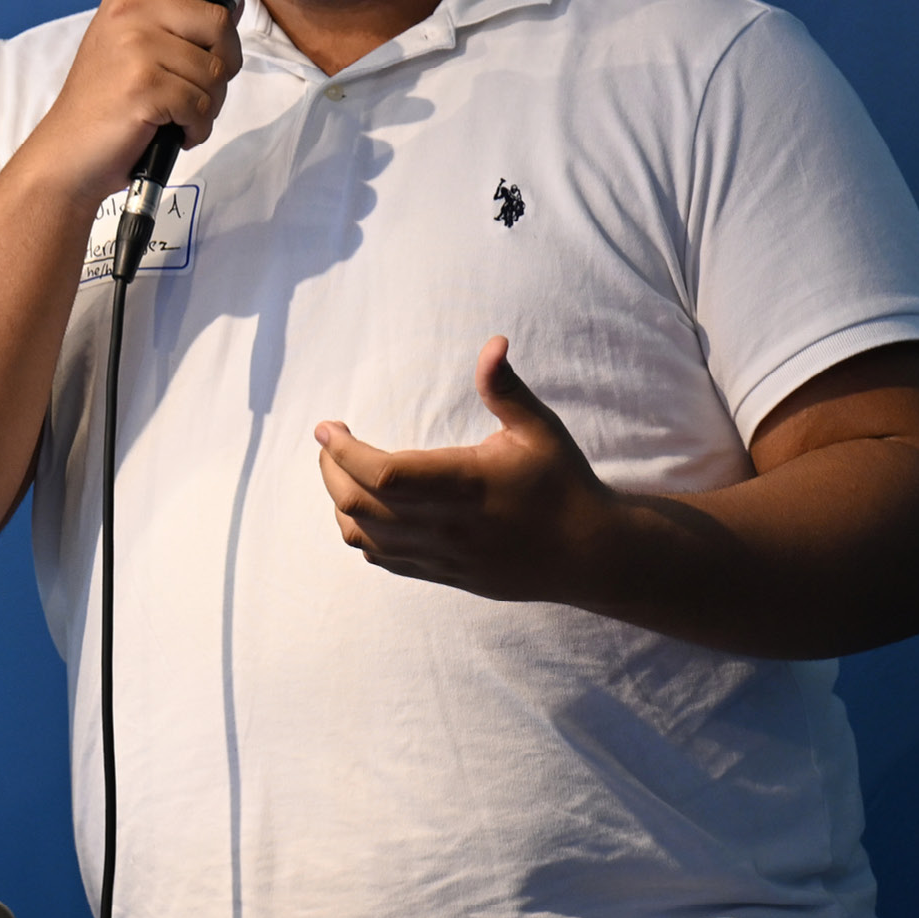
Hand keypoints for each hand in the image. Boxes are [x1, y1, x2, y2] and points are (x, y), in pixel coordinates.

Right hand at [19, 0, 273, 205]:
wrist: (67, 154)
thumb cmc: (107, 103)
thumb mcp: (129, 41)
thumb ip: (173, 15)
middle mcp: (130, 12)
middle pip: (219, 22)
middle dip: (224, 63)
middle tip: (197, 88)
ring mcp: (135, 47)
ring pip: (215, 70)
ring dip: (208, 103)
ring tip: (176, 114)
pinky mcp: (144, 86)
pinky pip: (202, 105)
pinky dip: (196, 127)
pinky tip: (171, 131)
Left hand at [314, 337, 618, 603]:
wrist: (590, 554)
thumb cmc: (563, 483)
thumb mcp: (540, 429)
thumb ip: (506, 389)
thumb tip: (493, 342)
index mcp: (466, 484)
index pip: (384, 474)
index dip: (344, 451)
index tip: (328, 426)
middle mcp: (448, 525)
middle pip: (360, 506)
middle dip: (331, 471)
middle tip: (329, 442)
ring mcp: (443, 556)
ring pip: (364, 538)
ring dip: (340, 503)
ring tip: (342, 471)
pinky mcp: (443, 575)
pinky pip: (384, 560)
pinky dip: (361, 533)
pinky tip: (366, 507)